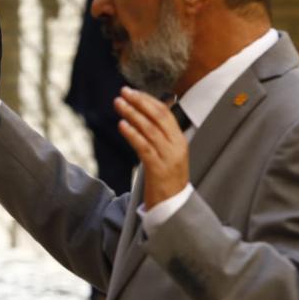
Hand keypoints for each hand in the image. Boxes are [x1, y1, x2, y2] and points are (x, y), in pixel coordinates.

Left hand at [115, 87, 188, 208]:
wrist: (173, 208)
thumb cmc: (166, 180)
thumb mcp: (166, 155)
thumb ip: (158, 137)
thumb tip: (142, 116)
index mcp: (180, 140)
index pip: (165, 113)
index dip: (148, 100)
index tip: (133, 91)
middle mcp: (176, 146)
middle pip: (158, 117)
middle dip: (139, 102)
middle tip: (123, 92)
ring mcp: (168, 157)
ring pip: (150, 129)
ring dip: (132, 114)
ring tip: (118, 103)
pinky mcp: (158, 169)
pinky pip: (144, 147)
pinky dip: (132, 134)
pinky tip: (122, 125)